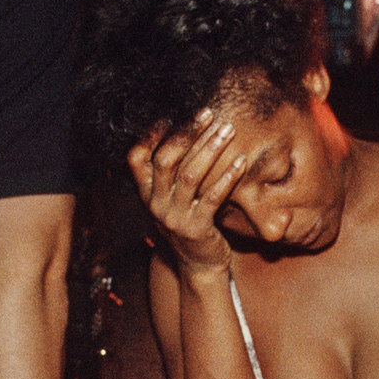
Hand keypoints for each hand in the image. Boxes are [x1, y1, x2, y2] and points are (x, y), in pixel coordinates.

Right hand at [126, 109, 250, 270]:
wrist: (200, 266)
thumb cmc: (191, 223)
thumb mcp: (173, 200)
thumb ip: (171, 175)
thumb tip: (184, 131)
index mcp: (147, 194)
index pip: (136, 159)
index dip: (150, 135)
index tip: (170, 113)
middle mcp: (156, 205)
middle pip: (166, 161)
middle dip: (187, 133)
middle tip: (208, 113)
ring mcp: (175, 218)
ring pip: (190, 176)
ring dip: (210, 149)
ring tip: (227, 130)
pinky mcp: (197, 230)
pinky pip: (212, 198)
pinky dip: (228, 177)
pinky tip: (241, 162)